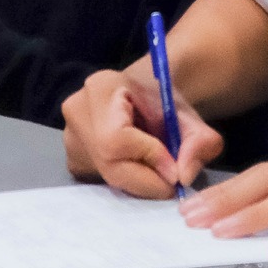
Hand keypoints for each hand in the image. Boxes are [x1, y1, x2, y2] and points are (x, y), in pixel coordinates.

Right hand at [61, 67, 222, 199]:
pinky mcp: (71, 157)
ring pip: (105, 174)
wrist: (145, 95)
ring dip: (137, 180)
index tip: (175, 170)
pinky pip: (100, 179)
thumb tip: (183, 176)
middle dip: (145, 178)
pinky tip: (138, 166)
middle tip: (171, 181)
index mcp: (101, 86)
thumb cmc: (165, 102)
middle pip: (108, 161)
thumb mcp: (192, 118)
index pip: (117, 137)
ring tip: (156, 167)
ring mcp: (68, 135)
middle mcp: (75, 110)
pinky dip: (126, 181)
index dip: (148, 158)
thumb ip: (199, 142)